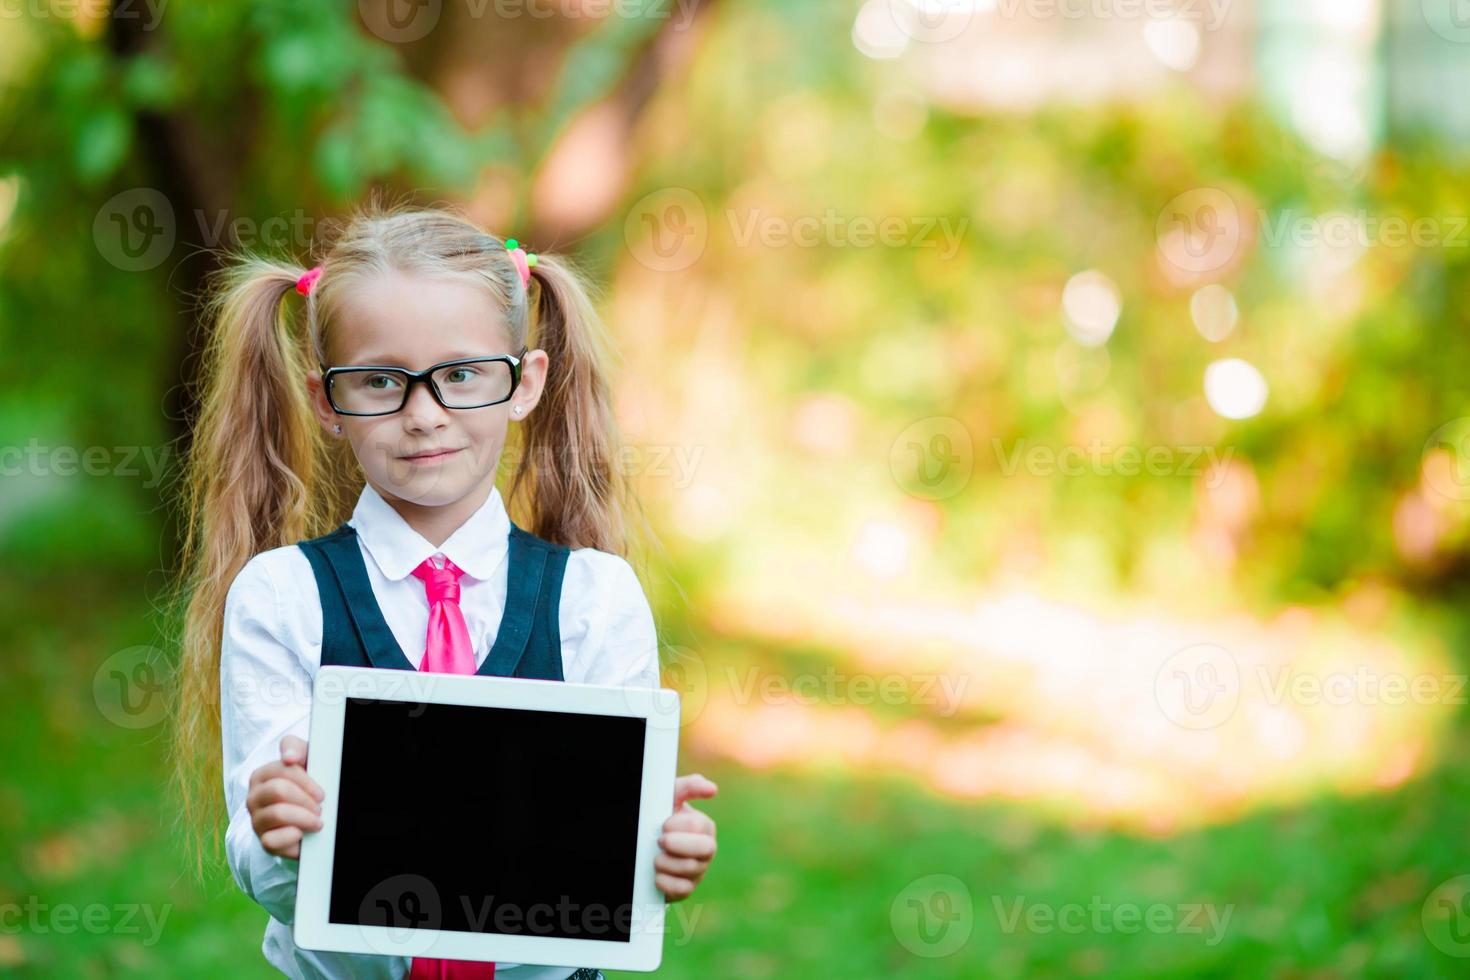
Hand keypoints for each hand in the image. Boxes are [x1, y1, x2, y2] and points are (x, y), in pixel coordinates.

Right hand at [247, 735, 324, 859]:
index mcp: (262, 775)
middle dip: (305, 799)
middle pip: (279, 790)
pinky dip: (293, 837)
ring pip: (278, 814)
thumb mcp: (306, 760)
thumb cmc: (309, 785)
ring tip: (317, 821)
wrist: (313, 817)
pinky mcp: (264, 842)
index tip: (321, 793)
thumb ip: (296, 748)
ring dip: (305, 818)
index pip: (283, 770)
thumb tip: (289, 758)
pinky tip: (302, 834)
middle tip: (319, 807)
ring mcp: (256, 821)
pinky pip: (272, 840)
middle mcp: (254, 797)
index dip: (307, 782)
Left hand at [655, 773, 717, 901]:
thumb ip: (689, 787)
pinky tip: (657, 874)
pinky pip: (682, 889)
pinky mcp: (686, 890)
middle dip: (676, 844)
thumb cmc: (661, 818)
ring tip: (655, 857)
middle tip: (660, 841)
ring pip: (690, 869)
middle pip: (706, 849)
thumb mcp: (671, 798)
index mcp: (705, 827)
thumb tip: (712, 789)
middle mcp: (707, 849)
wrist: (645, 847)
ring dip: (665, 862)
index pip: (700, 826)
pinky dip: (664, 881)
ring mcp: (698, 871)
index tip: (663, 824)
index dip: (677, 826)